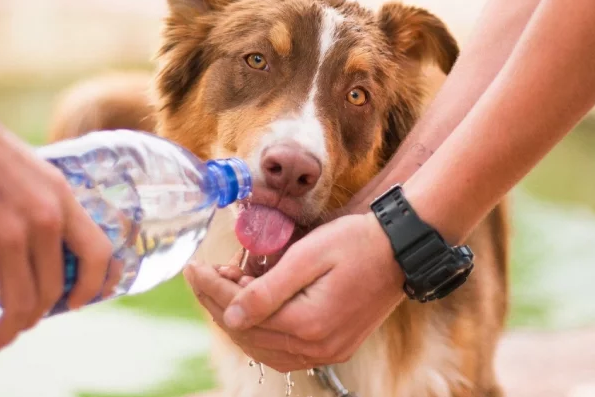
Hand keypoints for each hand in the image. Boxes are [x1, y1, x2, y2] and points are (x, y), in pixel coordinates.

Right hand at [0, 106, 115, 358]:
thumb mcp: (30, 171)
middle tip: (20, 324)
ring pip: (19, 305)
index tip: (79, 303)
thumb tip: (37, 244)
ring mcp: (6, 236)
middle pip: (54, 290)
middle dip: (38, 316)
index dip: (95, 286)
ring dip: (7, 332)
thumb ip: (40, 206)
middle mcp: (42, 220)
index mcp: (61, 199)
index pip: (99, 254)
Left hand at [184, 212, 404, 371]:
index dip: (212, 289)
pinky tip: (251, 310)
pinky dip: (262, 333)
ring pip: (264, 348)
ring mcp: (328, 352)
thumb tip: (230, 316)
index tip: (193, 267)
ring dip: (238, 320)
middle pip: (249, 334)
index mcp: (308, 324)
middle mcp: (317, 347)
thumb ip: (267, 290)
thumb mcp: (308, 256)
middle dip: (219, 303)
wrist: (401, 250)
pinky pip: (285, 351)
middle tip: (204, 274)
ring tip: (224, 287)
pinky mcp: (334, 347)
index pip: (242, 313)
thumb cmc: (357, 243)